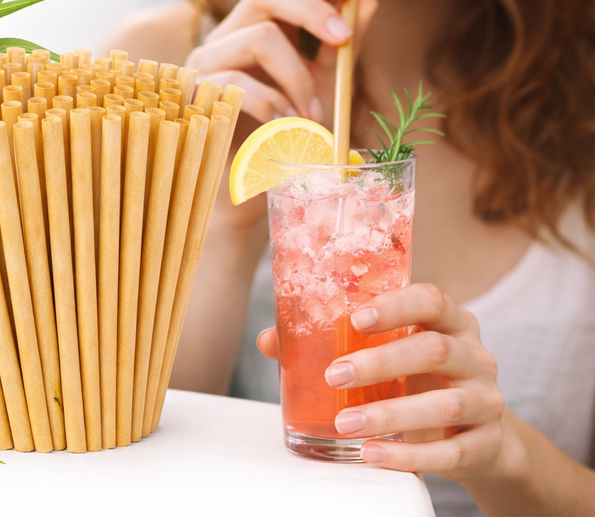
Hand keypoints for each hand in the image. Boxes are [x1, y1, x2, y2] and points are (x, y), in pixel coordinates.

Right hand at [185, 0, 378, 122]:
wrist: (249, 180)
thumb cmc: (283, 132)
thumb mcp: (321, 87)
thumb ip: (340, 49)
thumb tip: (370, 3)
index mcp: (256, 28)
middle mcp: (227, 36)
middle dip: (312, 10)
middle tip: (344, 39)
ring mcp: (206, 61)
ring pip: (260, 37)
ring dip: (298, 76)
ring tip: (313, 114)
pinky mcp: (196, 91)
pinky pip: (240, 82)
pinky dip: (272, 104)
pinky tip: (284, 127)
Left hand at [257, 283, 505, 477]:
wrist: (472, 435)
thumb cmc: (415, 381)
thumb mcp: (384, 356)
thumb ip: (331, 343)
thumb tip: (270, 339)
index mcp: (449, 322)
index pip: (432, 300)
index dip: (395, 306)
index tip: (355, 319)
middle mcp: (475, 355)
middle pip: (435, 350)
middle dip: (381, 363)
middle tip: (334, 376)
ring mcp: (487, 399)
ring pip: (447, 404)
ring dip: (391, 413)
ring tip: (345, 423)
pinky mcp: (487, 442)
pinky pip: (453, 452)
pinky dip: (411, 456)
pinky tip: (374, 453)